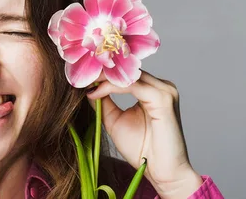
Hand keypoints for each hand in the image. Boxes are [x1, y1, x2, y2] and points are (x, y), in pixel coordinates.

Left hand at [87, 70, 202, 198]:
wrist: (163, 174)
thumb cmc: (143, 150)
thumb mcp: (115, 121)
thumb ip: (104, 103)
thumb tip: (88, 88)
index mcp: (153, 90)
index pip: (126, 73)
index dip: (102, 73)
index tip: (80, 77)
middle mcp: (162, 86)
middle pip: (128, 70)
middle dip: (102, 72)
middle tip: (80, 75)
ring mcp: (165, 91)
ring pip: (129, 76)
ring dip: (105, 78)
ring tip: (86, 82)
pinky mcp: (163, 99)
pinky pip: (133, 86)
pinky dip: (111, 87)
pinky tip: (96, 92)